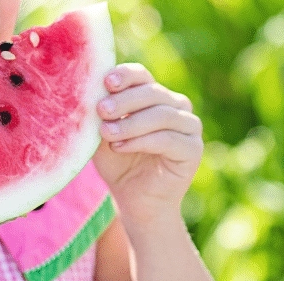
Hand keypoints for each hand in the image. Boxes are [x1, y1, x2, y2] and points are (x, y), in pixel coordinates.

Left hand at [93, 63, 202, 225]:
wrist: (135, 201)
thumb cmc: (118, 164)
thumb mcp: (104, 135)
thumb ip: (101, 114)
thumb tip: (89, 90)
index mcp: (155, 96)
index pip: (142, 76)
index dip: (125, 76)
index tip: (106, 82)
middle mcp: (176, 106)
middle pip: (152, 92)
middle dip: (124, 101)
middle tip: (101, 110)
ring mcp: (189, 126)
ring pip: (161, 114)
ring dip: (131, 123)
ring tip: (107, 133)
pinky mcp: (193, 149)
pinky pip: (168, 139)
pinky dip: (142, 141)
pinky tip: (120, 147)